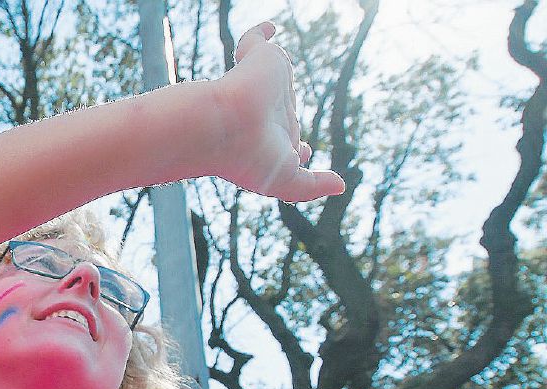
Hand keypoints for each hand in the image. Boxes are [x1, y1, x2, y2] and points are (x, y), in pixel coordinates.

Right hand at [209, 22, 344, 201]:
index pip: (288, 141)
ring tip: (270, 55)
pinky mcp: (256, 60)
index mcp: (274, 140)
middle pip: (281, 109)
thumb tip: (340, 186)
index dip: (295, 145)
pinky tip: (269, 27)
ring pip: (271, 73)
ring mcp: (262, 86)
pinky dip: (259, 34)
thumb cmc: (249, 157)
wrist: (222, 127)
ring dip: (270, 67)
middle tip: (285, 112)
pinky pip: (256, 42)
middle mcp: (268, 112)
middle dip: (284, 112)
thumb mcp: (287, 181)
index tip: (302, 149)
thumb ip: (313, 185)